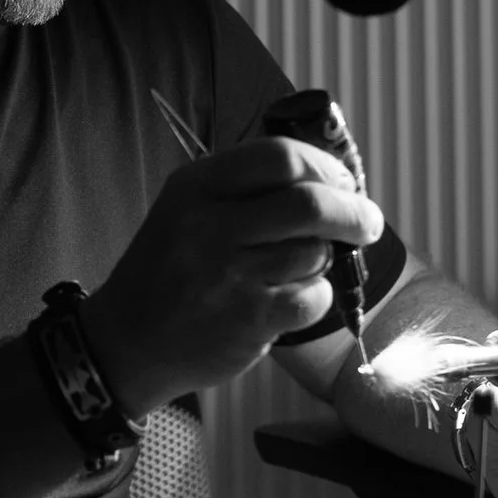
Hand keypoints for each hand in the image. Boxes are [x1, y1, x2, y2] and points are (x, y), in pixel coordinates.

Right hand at [84, 137, 384, 411]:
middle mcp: (209, 226)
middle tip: (368, 221)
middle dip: (354, 211)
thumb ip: (247, 187)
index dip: (325, 166)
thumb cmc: (170, 268)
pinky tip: (292, 297)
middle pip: (309, 203)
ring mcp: (228, 276)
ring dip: (326, 259)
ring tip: (303, 265)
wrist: (129, 340)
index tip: (342, 181)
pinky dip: (316, 296)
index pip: (279, 157)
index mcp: (196, 187)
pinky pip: (312, 298)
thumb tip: (333, 178)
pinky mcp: (248, 320)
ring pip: (315, 253)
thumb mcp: (187, 208)